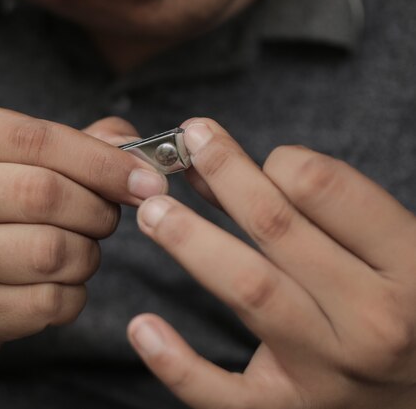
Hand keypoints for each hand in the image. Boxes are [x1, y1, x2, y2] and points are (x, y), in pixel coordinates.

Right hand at [0, 106, 165, 372]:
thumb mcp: (11, 160)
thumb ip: (76, 145)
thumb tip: (137, 151)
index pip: (39, 139)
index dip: (105, 162)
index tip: (148, 181)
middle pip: (46, 194)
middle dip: (98, 210)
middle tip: (106, 218)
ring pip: (52, 252)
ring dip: (87, 256)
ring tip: (78, 251)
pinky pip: (47, 303)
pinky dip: (73, 295)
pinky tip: (59, 285)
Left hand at [128, 118, 415, 407]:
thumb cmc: (405, 309)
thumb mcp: (391, 249)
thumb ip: (325, 208)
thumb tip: (234, 167)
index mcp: (408, 266)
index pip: (326, 188)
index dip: (278, 159)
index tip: (257, 157)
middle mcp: (370, 319)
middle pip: (277, 229)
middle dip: (224, 178)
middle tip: (186, 146)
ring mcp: (325, 371)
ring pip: (247, 290)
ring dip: (191, 241)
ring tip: (153, 211)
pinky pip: (220, 393)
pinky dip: (175, 363)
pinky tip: (141, 328)